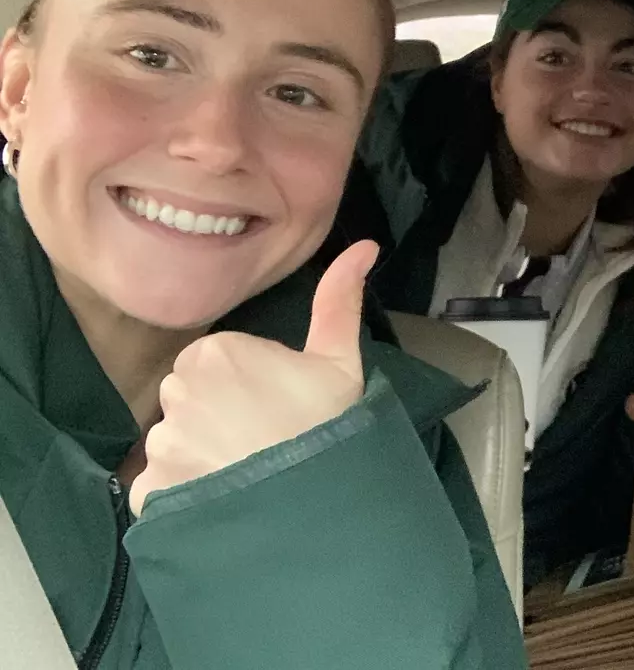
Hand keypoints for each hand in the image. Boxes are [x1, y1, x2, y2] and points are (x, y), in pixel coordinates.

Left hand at [130, 241, 378, 514]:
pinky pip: (159, 486)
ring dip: (198, 455)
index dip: (245, 382)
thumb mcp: (340, 360)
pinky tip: (221, 497)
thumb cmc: (329, 426)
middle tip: (262, 438)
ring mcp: (162, 444)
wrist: (317, 504)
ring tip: (245, 473)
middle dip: (215, 413)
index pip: (215, 361)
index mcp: (216, 351)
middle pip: (190, 396)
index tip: (276, 404)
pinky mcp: (150, 491)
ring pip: (174, 440)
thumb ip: (338, 300)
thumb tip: (365, 246)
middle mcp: (177, 391)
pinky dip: (182, 492)